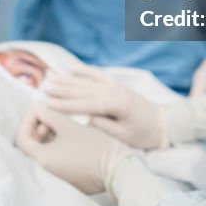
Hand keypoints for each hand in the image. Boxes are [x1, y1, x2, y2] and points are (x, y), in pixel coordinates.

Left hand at [16, 103, 130, 193]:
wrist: (117, 167)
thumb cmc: (92, 145)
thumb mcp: (69, 125)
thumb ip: (49, 114)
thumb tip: (38, 108)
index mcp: (42, 159)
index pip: (22, 138)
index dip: (28, 120)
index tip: (41, 109)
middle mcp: (46, 172)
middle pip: (32, 146)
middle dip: (39, 127)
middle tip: (53, 117)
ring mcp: (58, 177)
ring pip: (44, 153)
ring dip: (49, 136)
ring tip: (63, 124)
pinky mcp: (69, 179)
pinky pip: (56, 160)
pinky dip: (58, 147)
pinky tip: (71, 136)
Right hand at [44, 66, 167, 148]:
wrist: (164, 124)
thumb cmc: (144, 135)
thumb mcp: (123, 136)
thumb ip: (104, 125)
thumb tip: (86, 116)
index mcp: (115, 104)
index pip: (85, 104)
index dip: (65, 104)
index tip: (47, 103)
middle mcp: (114, 91)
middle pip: (83, 90)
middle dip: (61, 89)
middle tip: (42, 88)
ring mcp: (115, 86)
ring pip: (87, 82)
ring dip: (68, 80)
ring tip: (50, 78)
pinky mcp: (117, 86)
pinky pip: (98, 76)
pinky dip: (85, 72)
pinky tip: (73, 69)